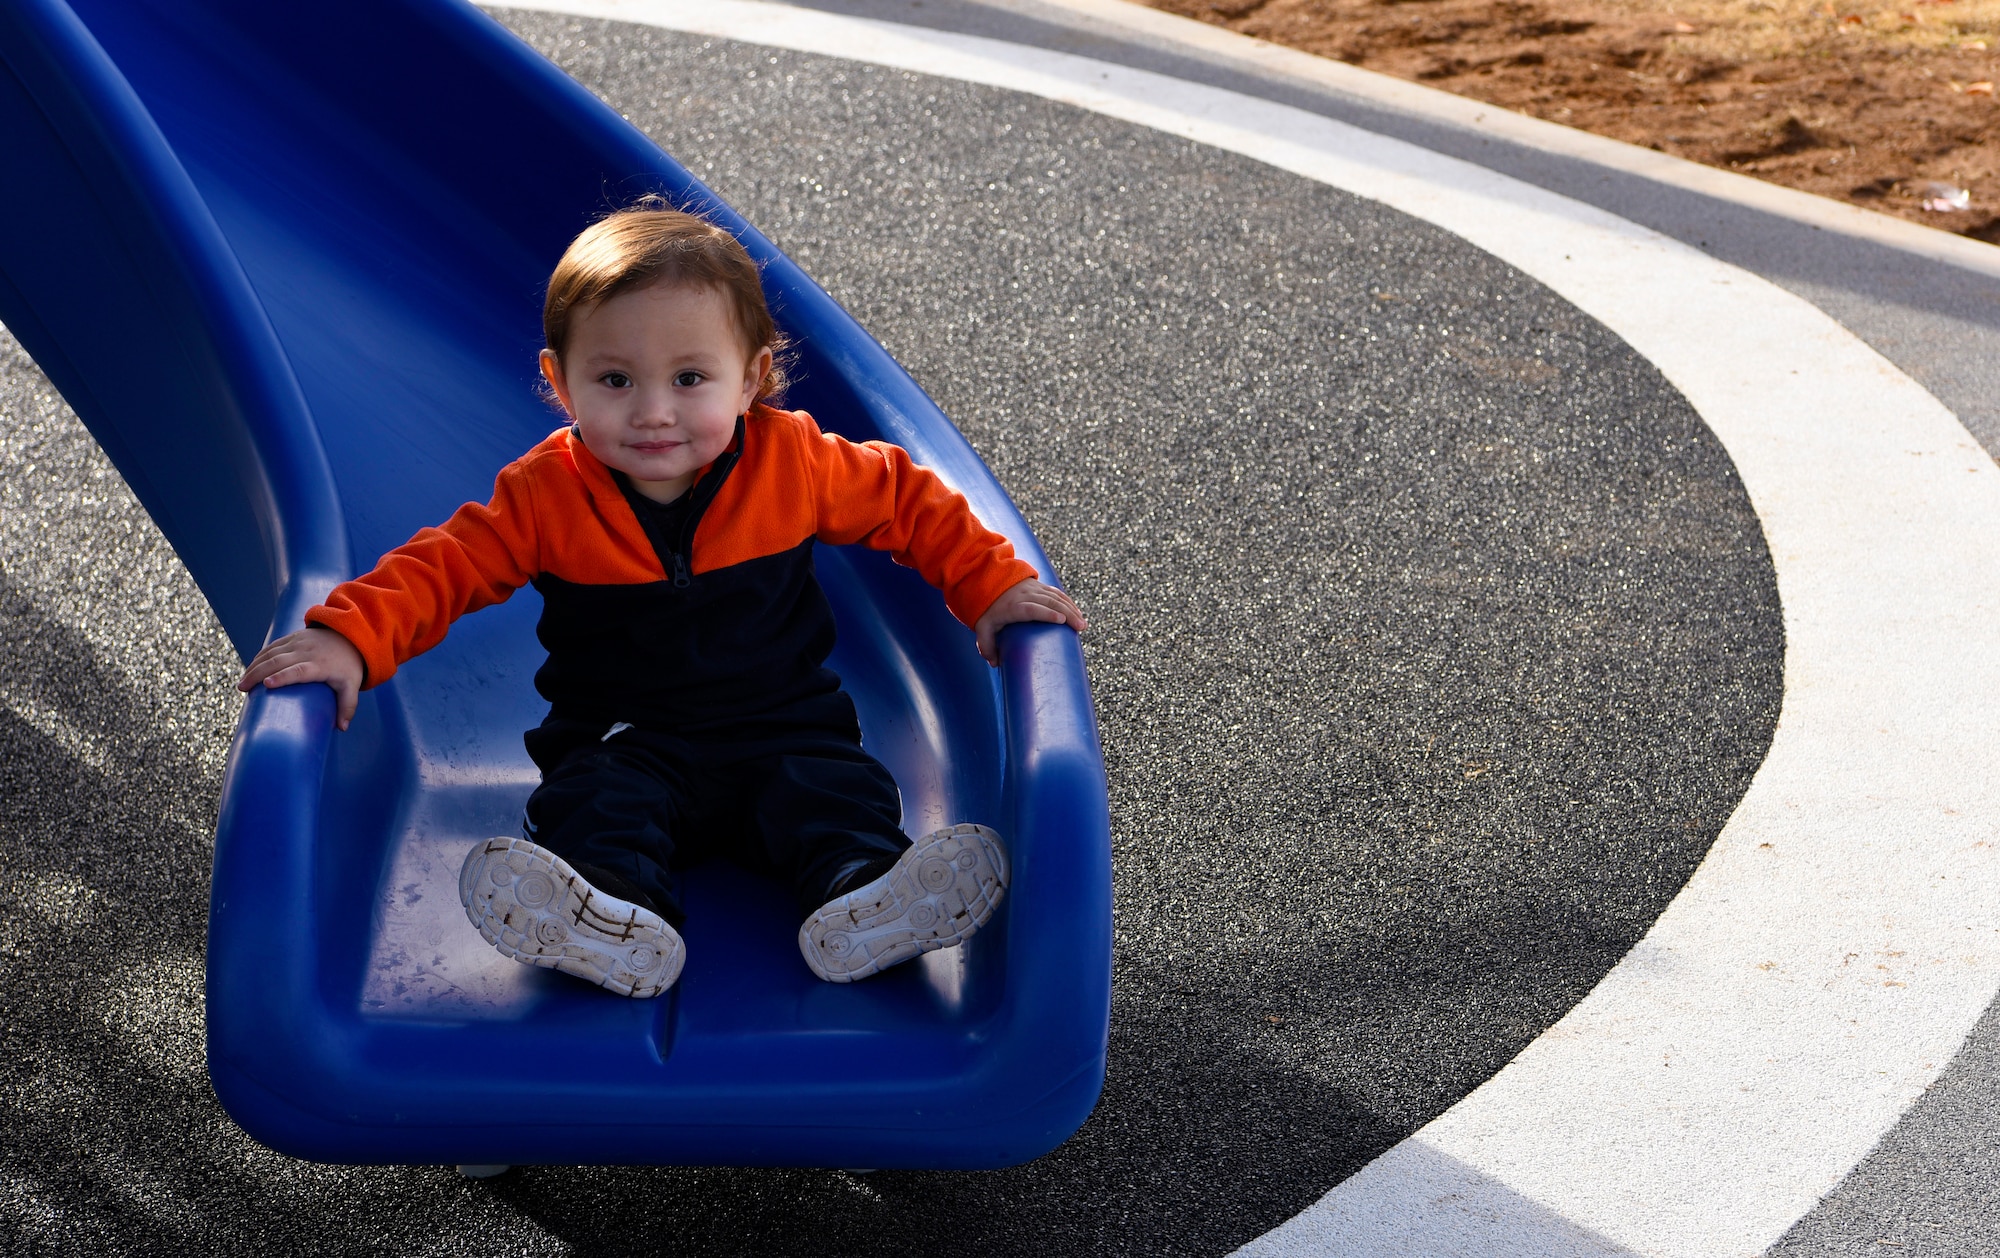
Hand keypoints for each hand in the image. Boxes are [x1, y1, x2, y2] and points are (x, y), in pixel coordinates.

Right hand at [237, 627, 365, 730]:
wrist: (350, 636)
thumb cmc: (349, 665)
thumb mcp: (352, 685)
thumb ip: (348, 706)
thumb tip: (342, 728)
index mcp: (320, 665)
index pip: (299, 670)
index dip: (283, 677)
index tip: (266, 684)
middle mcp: (307, 652)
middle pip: (278, 661)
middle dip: (257, 674)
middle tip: (242, 689)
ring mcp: (298, 643)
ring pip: (271, 653)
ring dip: (253, 667)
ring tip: (242, 683)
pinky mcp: (292, 638)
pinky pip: (272, 647)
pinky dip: (258, 658)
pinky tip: (249, 669)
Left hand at [974, 579, 1085, 665]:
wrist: (988, 580)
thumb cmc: (987, 609)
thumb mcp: (982, 627)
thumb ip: (986, 646)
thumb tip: (996, 664)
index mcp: (1012, 606)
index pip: (1031, 608)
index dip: (1046, 613)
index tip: (1061, 621)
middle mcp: (1025, 595)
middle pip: (1049, 602)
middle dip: (1067, 614)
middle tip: (1080, 627)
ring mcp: (1033, 589)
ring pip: (1056, 597)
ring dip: (1071, 609)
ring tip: (1083, 624)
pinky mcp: (1039, 586)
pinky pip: (1057, 593)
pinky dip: (1069, 603)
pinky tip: (1078, 613)